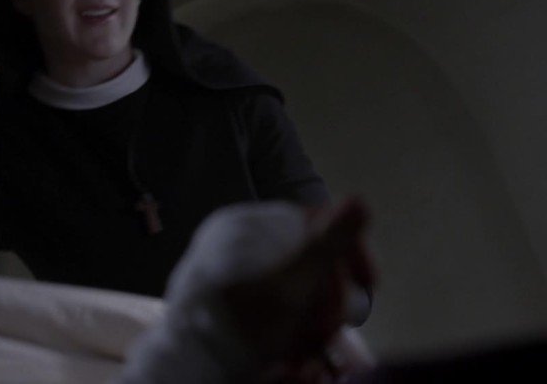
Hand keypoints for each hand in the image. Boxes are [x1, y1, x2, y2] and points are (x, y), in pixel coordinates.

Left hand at [220, 197, 377, 378]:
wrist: (193, 365)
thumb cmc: (242, 322)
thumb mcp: (292, 284)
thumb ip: (327, 244)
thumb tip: (359, 199)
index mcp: (244, 225)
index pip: (312, 221)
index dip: (348, 250)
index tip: (370, 283)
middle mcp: (234, 241)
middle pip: (304, 257)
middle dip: (328, 296)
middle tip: (331, 329)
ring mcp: (229, 269)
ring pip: (293, 285)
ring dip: (312, 316)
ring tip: (308, 345)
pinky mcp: (229, 299)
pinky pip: (274, 303)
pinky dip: (290, 325)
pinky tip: (291, 349)